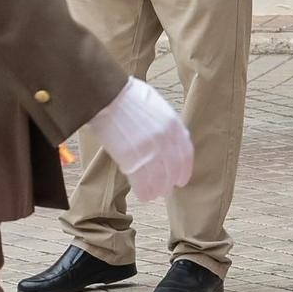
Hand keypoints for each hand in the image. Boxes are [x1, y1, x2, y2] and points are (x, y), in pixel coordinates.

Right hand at [86, 76, 193, 201]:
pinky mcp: (133, 160)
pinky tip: (143, 195)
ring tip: (154, 193)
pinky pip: (144, 183)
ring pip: (160, 179)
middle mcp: (166, 139)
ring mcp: (150, 151)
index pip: (185, 153)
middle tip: (166, 189)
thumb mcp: (155, 105)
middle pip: (173, 169)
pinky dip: (145, 192)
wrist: (107, 96)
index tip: (182, 179)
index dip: (184, 169)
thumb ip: (164, 122)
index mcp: (173, 124)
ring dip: (158, 189)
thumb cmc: (127, 96)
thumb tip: (166, 137)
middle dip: (170, 182)